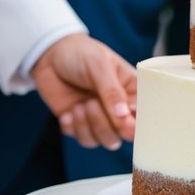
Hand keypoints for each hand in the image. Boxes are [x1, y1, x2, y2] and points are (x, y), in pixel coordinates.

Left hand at [31, 33, 136, 149]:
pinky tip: (68, 112)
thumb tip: (124, 115)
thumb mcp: (99, 65)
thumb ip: (112, 92)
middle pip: (122, 135)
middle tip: (91, 102)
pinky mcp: (80, 125)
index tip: (121, 117)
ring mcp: (100, 118)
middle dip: (105, 124)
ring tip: (79, 105)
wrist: (50, 54)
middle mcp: (119, 108)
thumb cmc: (82, 53)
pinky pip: (83, 139)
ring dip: (88, 126)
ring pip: (104, 140)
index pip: (143, 117)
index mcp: (132, 92)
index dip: (133, 123)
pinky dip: (73, 128)